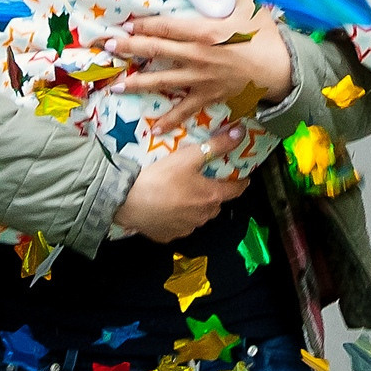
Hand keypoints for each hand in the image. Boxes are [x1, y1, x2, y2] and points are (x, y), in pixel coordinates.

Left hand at [113, 0, 292, 126]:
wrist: (282, 72)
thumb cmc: (266, 38)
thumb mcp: (252, 6)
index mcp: (204, 32)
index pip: (166, 27)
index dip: (144, 26)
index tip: (125, 25)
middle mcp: (196, 56)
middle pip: (156, 51)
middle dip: (129, 49)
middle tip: (106, 47)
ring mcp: (200, 79)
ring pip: (162, 81)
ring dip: (137, 83)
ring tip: (114, 86)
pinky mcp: (208, 97)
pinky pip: (185, 109)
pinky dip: (170, 119)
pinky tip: (153, 127)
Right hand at [114, 126, 246, 241]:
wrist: (127, 201)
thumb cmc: (160, 177)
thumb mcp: (188, 157)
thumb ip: (215, 146)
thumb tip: (240, 134)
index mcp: (211, 197)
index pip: (236, 191)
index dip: (241, 182)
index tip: (242, 177)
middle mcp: (203, 216)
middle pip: (216, 204)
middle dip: (213, 194)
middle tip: (202, 181)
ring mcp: (186, 229)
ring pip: (198, 216)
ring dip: (196, 207)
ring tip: (181, 194)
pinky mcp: (169, 236)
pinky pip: (179, 226)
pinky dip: (177, 218)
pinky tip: (165, 208)